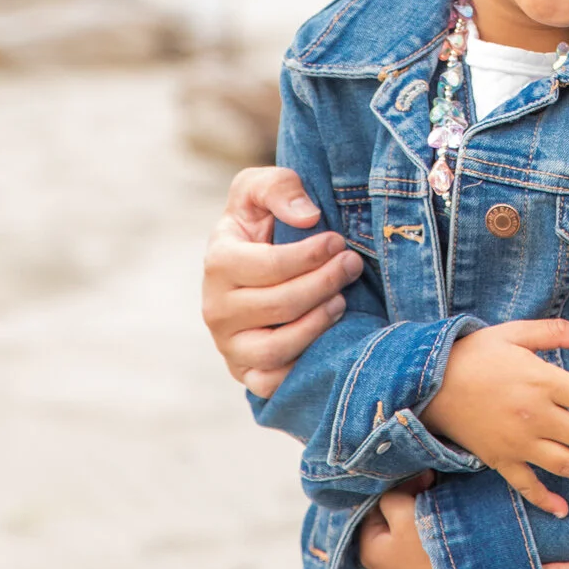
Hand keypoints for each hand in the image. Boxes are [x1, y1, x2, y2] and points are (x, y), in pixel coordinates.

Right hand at [202, 166, 362, 395]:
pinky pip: (273, 382)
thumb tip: (308, 217)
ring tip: (342, 299)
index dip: (311, 255)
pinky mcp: (245, 372)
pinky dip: (303, 364)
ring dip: (319, 323)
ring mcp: (229, 345)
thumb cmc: (260, 220)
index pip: (269, 267)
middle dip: (325, 283)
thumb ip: (279, 187)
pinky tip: (327, 335)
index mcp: (218, 262)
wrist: (252, 259)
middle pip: (280, 306)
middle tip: (352, 264)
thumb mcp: (260, 187)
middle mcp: (216, 308)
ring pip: (277, 348)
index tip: (338, 241)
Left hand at [359, 478, 439, 568]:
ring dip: (417, 523)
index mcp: (367, 550)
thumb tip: (404, 484)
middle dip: (407, 505)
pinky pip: (414, 555)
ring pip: (403, 539)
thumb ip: (394, 495)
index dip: (398, 489)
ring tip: (437, 512)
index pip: (376, 507)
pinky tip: (439, 535)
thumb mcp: (404, 513)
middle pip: (389, 524)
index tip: (422, 481)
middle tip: (431, 492)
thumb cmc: (425, 550)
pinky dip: (424, 542)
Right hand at [423, 322, 568, 517]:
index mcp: (542, 381)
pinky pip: (527, 486)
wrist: (428, 383)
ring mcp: (518, 442)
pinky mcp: (500, 460)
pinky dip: (546, 501)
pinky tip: (564, 509)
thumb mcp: (515, 333)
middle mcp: (535, 416)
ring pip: (567, 465)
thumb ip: (555, 332)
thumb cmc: (474, 353)